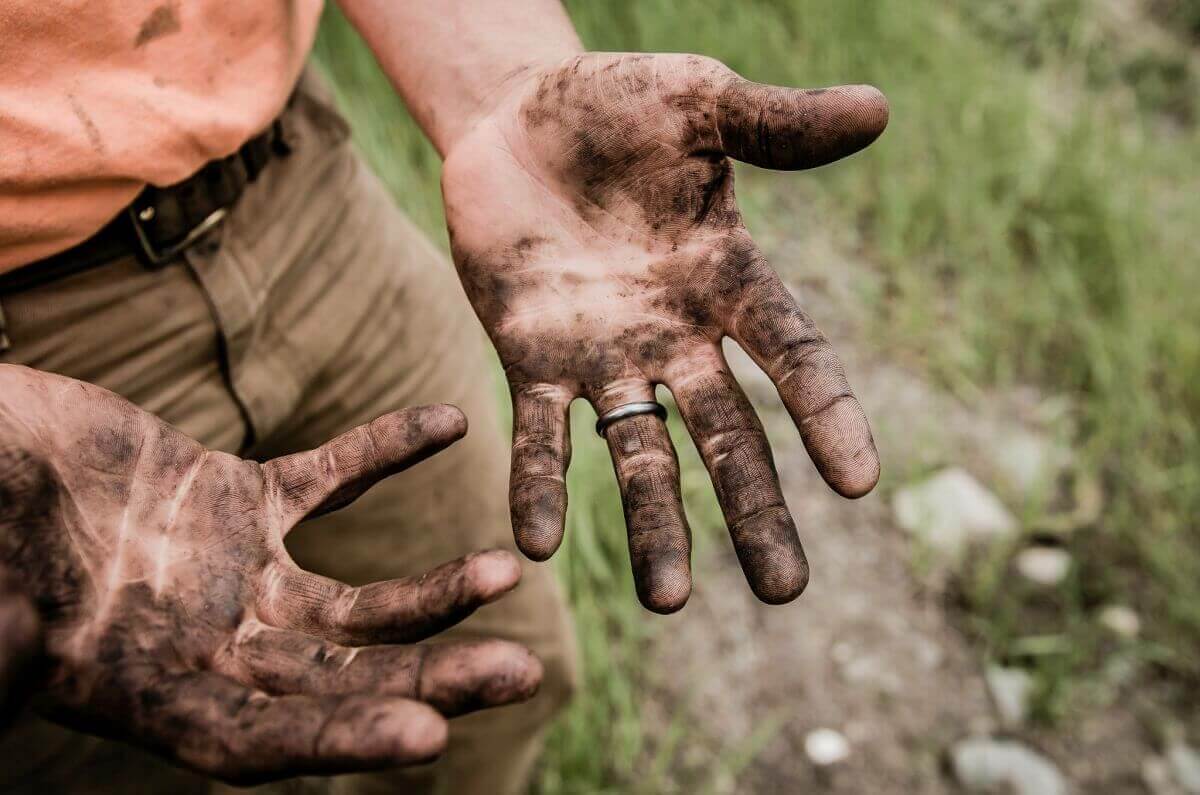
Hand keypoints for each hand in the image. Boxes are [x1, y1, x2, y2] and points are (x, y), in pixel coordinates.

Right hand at [0, 365, 540, 783]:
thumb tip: (13, 666)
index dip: (339, 741)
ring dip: (432, 590)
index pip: (259, 740)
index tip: (428, 738)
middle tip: (521, 674)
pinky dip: (385, 449)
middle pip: (339, 681)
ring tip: (506, 572)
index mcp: (148, 691)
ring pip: (356, 601)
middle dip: (428, 680)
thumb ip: (4, 642)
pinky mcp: (241, 499)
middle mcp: (208, 646)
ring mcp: (234, 574)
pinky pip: (330, 477)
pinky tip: (448, 422)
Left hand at [443, 53, 885, 611]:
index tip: (861, 482)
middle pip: (727, 434)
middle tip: (785, 593)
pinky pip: (537, 433)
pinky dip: (539, 484)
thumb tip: (878, 108)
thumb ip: (776, 123)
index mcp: (728, 279)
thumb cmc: (617, 105)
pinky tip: (536, 544)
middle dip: (753, 510)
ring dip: (653, 525)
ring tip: (666, 603)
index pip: (793, 354)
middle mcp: (676, 335)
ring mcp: (604, 355)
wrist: (515, 118)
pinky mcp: (530, 358)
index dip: (827, 413)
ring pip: (637, 453)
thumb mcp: (699, 101)